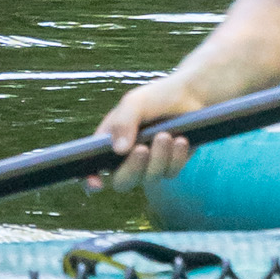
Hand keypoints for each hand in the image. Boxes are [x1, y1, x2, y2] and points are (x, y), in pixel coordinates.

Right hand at [86, 76, 206, 193]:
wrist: (188, 94)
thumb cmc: (156, 97)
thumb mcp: (135, 103)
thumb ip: (123, 122)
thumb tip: (118, 150)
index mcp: (110, 142)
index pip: (94, 168)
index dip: (91, 179)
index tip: (97, 183)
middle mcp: (127, 158)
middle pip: (123, 182)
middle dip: (132, 168)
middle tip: (142, 149)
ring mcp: (150, 165)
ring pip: (150, 178)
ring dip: (158, 157)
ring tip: (165, 135)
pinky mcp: (170, 166)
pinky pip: (171, 172)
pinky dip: (176, 157)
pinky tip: (180, 140)